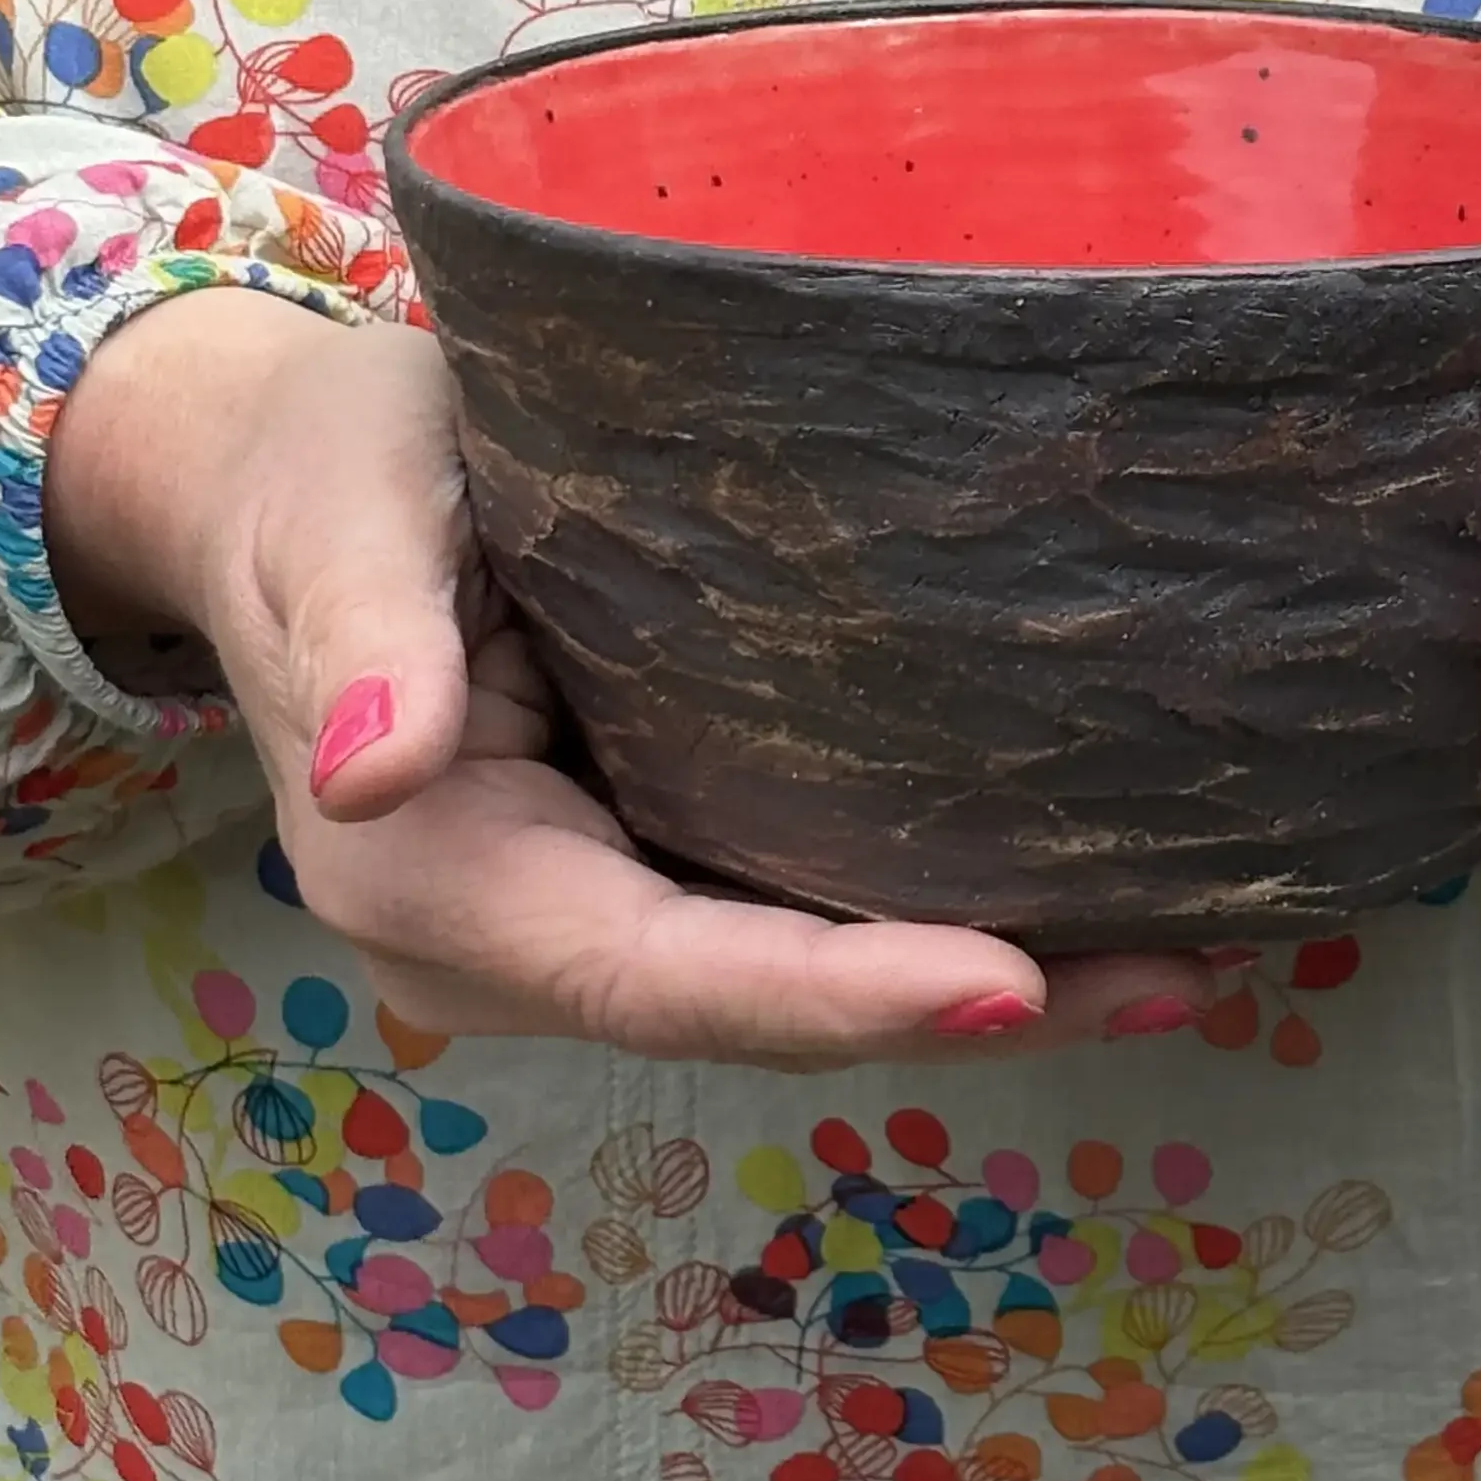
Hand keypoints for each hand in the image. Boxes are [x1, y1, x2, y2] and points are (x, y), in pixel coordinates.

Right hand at [49, 296, 1207, 1065]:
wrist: (297, 474)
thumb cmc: (325, 475)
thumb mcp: (338, 518)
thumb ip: (362, 638)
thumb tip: (380, 768)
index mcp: (436, 878)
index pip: (660, 973)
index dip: (833, 995)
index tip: (1007, 982)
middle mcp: (529, 933)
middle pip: (766, 1005)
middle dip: (965, 1006)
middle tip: (1177, 973)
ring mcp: (601, 903)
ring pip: (804, 977)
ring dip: (991, 978)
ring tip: (1182, 950)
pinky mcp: (659, 843)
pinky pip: (801, 907)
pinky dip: (937, 913)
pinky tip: (1086, 890)